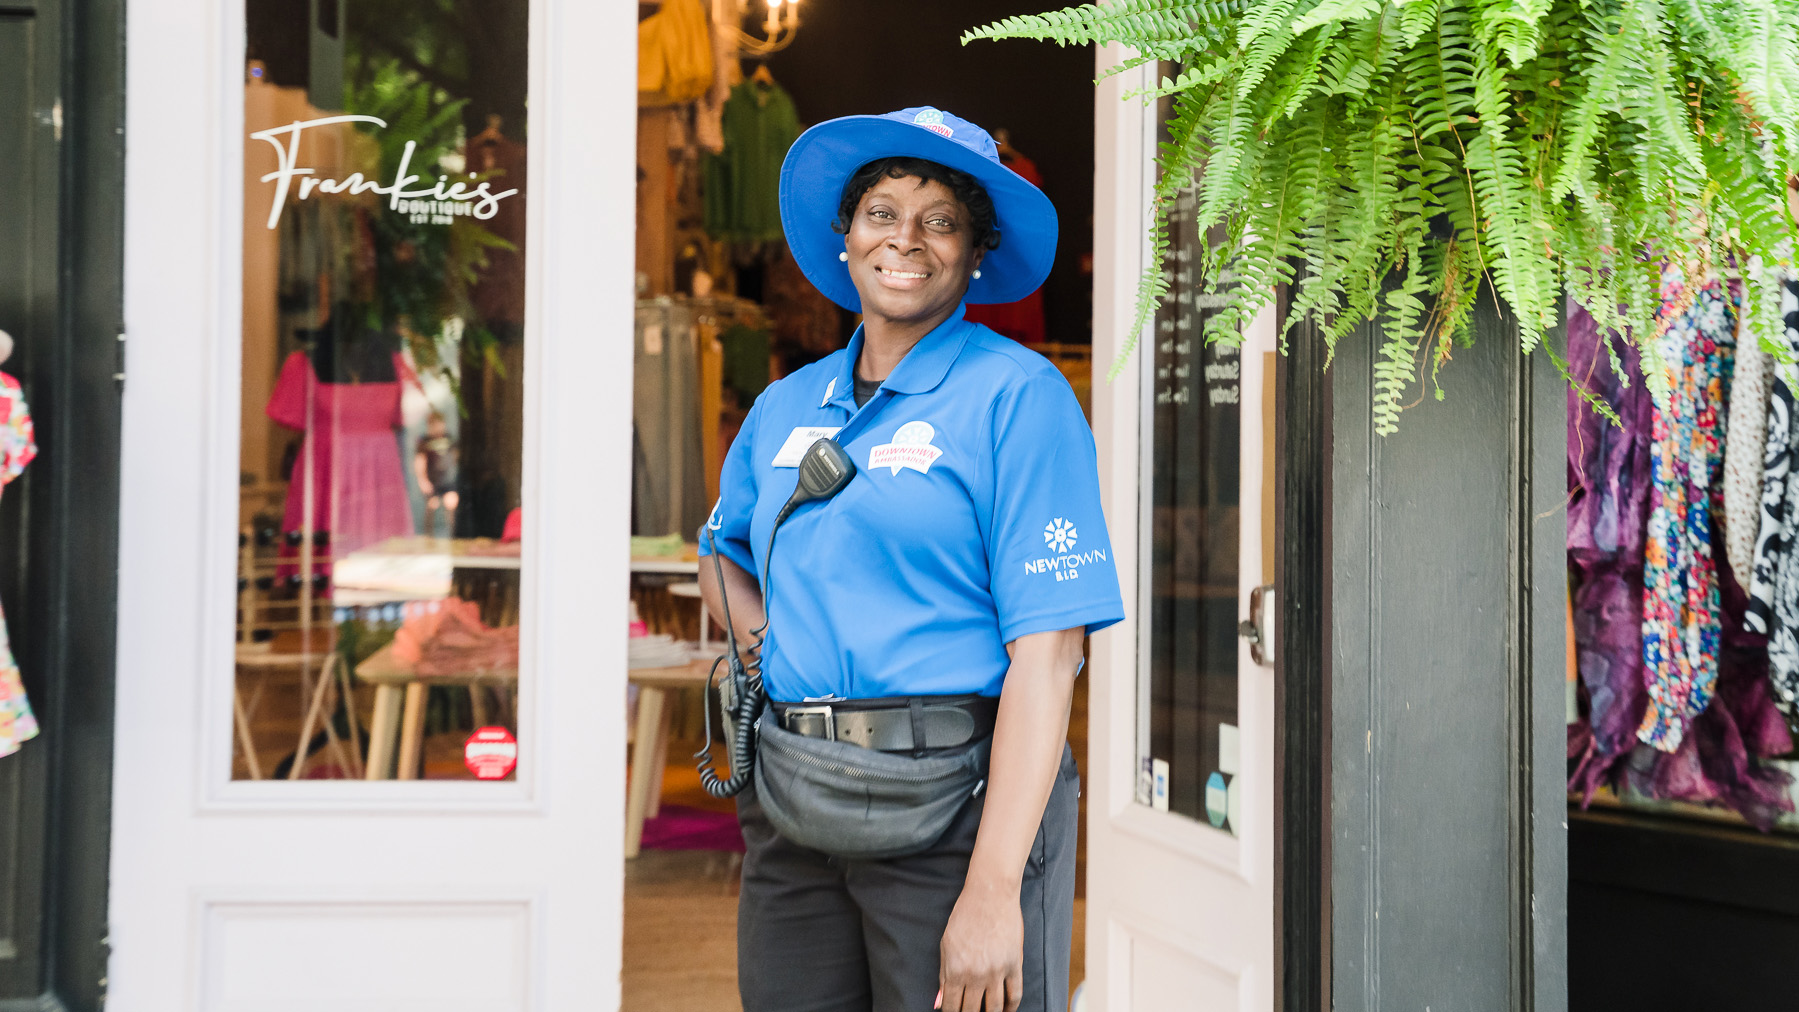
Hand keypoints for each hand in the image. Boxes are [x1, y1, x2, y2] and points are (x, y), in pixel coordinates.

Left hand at [936, 874, 1022, 1011]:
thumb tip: (939, 1003)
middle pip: (972, 1011)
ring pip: (994, 1008)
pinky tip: (1006, 1009)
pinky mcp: (1014, 964)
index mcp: (956, 970)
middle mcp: (976, 974)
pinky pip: (1015, 994)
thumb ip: (943, 976)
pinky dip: (1011, 1007)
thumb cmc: (965, 916)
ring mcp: (997, 971)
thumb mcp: (946, 945)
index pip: (952, 1007)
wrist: (990, 895)